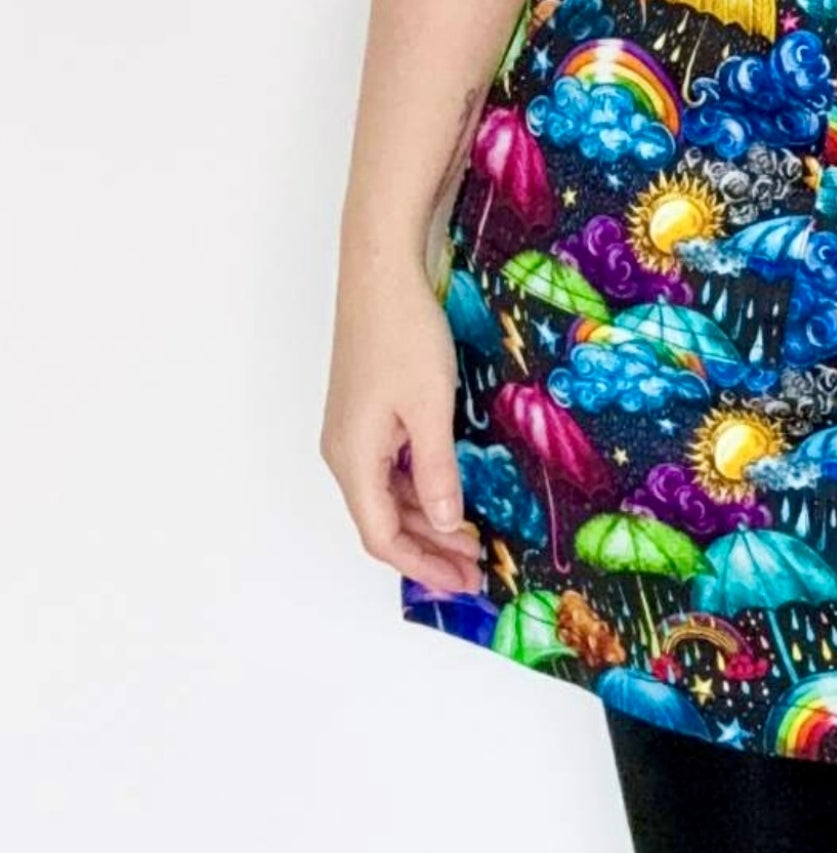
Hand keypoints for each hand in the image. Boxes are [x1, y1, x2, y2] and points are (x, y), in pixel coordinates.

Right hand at [320, 257, 484, 595]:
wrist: (381, 271)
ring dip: (426, 520)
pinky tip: (449, 492)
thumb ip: (436, 471)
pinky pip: (389, 469)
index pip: (382, 537)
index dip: (424, 566)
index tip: (465, 580)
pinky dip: (418, 489)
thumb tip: (447, 523)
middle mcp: (344, 453)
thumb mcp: (430, 408)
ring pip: (386, 496)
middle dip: (430, 550)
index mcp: (353, 459)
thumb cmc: (404, 334)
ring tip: (471, 538)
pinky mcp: (365, 412)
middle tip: (477, 567)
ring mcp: (352, 432)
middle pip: (383, 521)